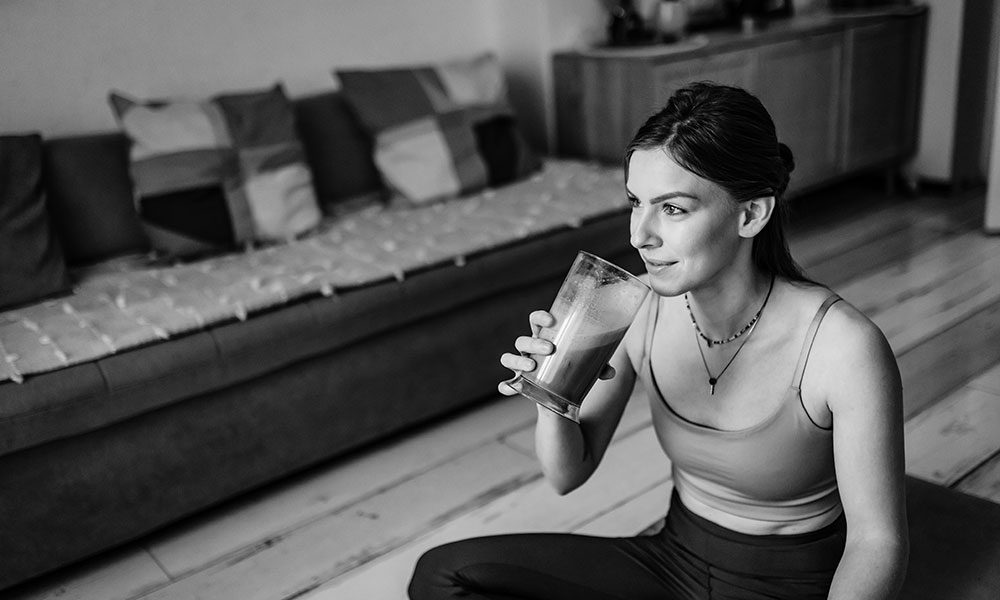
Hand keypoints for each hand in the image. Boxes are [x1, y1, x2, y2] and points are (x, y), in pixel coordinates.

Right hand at [498, 310, 615, 395]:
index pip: (536, 320)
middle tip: (550, 348)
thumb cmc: (574, 366)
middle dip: (533, 343)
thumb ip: (599, 365)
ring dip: (518, 361)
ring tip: (531, 367)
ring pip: (509, 357)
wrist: (563, 390)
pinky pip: (507, 383)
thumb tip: (610, 371)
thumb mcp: (587, 364)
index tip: (551, 319)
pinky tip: (511, 388)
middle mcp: (530, 349)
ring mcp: (523, 365)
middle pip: (522, 340)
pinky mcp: (521, 383)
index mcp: (545, 337)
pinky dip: (506, 385)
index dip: (540, 317)